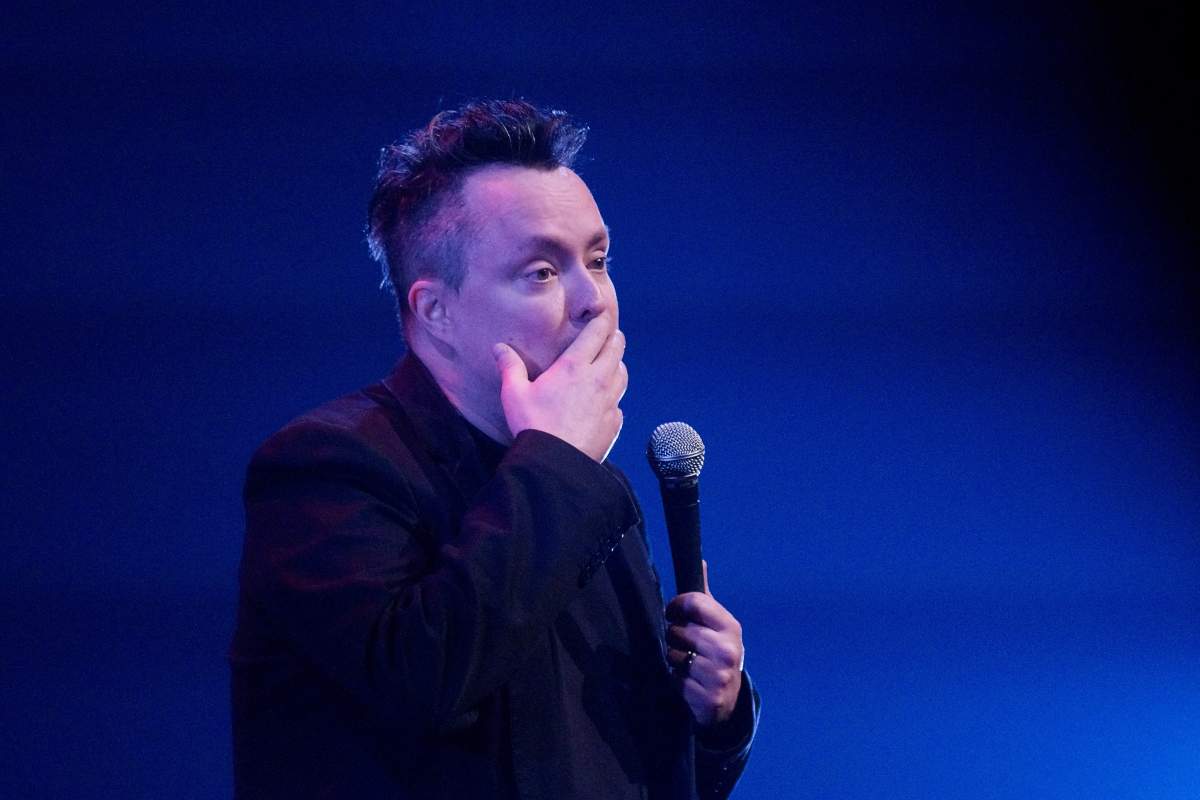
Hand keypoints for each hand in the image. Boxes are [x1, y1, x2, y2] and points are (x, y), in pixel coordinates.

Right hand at [493, 313, 627, 461]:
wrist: (555, 463)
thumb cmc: (533, 426)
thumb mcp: (514, 394)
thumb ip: (510, 367)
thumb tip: (499, 348)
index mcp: (574, 366)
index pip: (597, 333)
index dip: (602, 320)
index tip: (601, 315)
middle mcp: (598, 379)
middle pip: (617, 348)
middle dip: (614, 338)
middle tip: (606, 336)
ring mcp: (610, 401)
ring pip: (623, 373)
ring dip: (617, 365)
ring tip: (608, 364)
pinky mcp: (614, 423)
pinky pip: (619, 403)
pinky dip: (614, 397)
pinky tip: (604, 401)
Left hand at [665, 561, 744, 727]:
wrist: (728, 698)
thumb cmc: (716, 652)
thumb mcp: (716, 624)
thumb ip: (703, 596)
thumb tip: (700, 561)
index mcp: (731, 626)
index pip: (694, 602)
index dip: (676, 606)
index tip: (673, 613)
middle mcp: (728, 650)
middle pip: (679, 630)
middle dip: (675, 637)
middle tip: (686, 645)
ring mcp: (720, 676)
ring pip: (674, 655)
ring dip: (675, 660)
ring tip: (689, 664)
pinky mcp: (709, 699)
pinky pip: (675, 680)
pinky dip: (677, 681)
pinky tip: (690, 682)